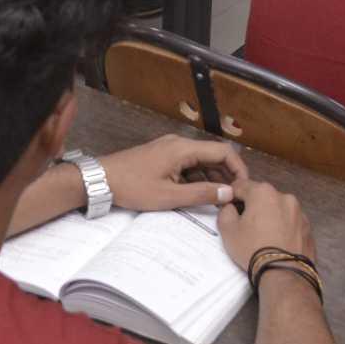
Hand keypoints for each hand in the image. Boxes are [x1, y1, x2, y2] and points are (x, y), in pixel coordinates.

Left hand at [101, 136, 249, 213]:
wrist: (101, 180)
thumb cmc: (132, 187)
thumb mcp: (169, 196)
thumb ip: (201, 194)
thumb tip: (229, 193)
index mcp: (183, 148)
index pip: (223, 151)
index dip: (238, 169)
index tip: (244, 188)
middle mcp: (179, 143)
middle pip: (213, 155)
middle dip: (227, 175)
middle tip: (234, 198)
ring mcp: (170, 149)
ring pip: (201, 161)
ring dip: (212, 178)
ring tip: (219, 200)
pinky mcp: (163, 157)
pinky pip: (188, 164)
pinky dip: (198, 178)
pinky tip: (200, 194)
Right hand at [218, 178, 315, 275]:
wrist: (284, 274)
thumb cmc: (253, 249)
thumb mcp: (228, 231)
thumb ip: (225, 211)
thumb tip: (231, 207)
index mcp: (263, 192)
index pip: (240, 186)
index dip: (231, 196)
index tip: (228, 208)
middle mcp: (284, 196)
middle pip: (262, 196)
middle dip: (253, 206)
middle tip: (245, 225)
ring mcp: (300, 212)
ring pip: (278, 208)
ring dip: (270, 216)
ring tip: (264, 235)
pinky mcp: (308, 227)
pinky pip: (291, 222)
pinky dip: (283, 227)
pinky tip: (278, 242)